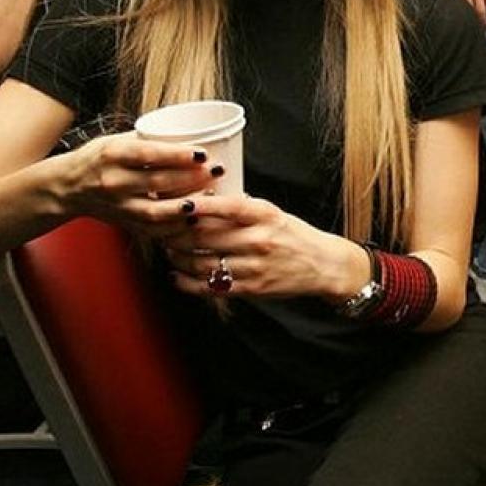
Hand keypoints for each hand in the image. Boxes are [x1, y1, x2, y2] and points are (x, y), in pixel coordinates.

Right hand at [56, 132, 217, 237]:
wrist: (67, 187)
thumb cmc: (99, 158)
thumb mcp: (117, 140)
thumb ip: (150, 139)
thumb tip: (193, 132)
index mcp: (113, 155)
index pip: (149, 155)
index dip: (178, 155)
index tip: (203, 154)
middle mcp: (113, 182)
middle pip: (159, 182)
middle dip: (192, 178)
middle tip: (217, 170)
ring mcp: (119, 207)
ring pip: (158, 211)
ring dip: (188, 206)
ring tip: (211, 196)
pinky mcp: (125, 223)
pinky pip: (154, 230)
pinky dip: (177, 228)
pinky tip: (197, 220)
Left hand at [163, 193, 367, 301]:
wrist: (324, 265)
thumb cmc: (295, 235)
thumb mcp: (274, 214)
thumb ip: (242, 208)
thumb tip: (204, 197)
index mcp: (265, 216)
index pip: (227, 206)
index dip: (198, 204)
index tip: (177, 202)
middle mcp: (259, 240)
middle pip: (206, 235)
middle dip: (177, 232)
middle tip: (161, 228)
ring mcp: (255, 266)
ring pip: (203, 262)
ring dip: (178, 257)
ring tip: (168, 251)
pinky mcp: (251, 288)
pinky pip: (211, 286)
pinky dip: (187, 282)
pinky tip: (176, 275)